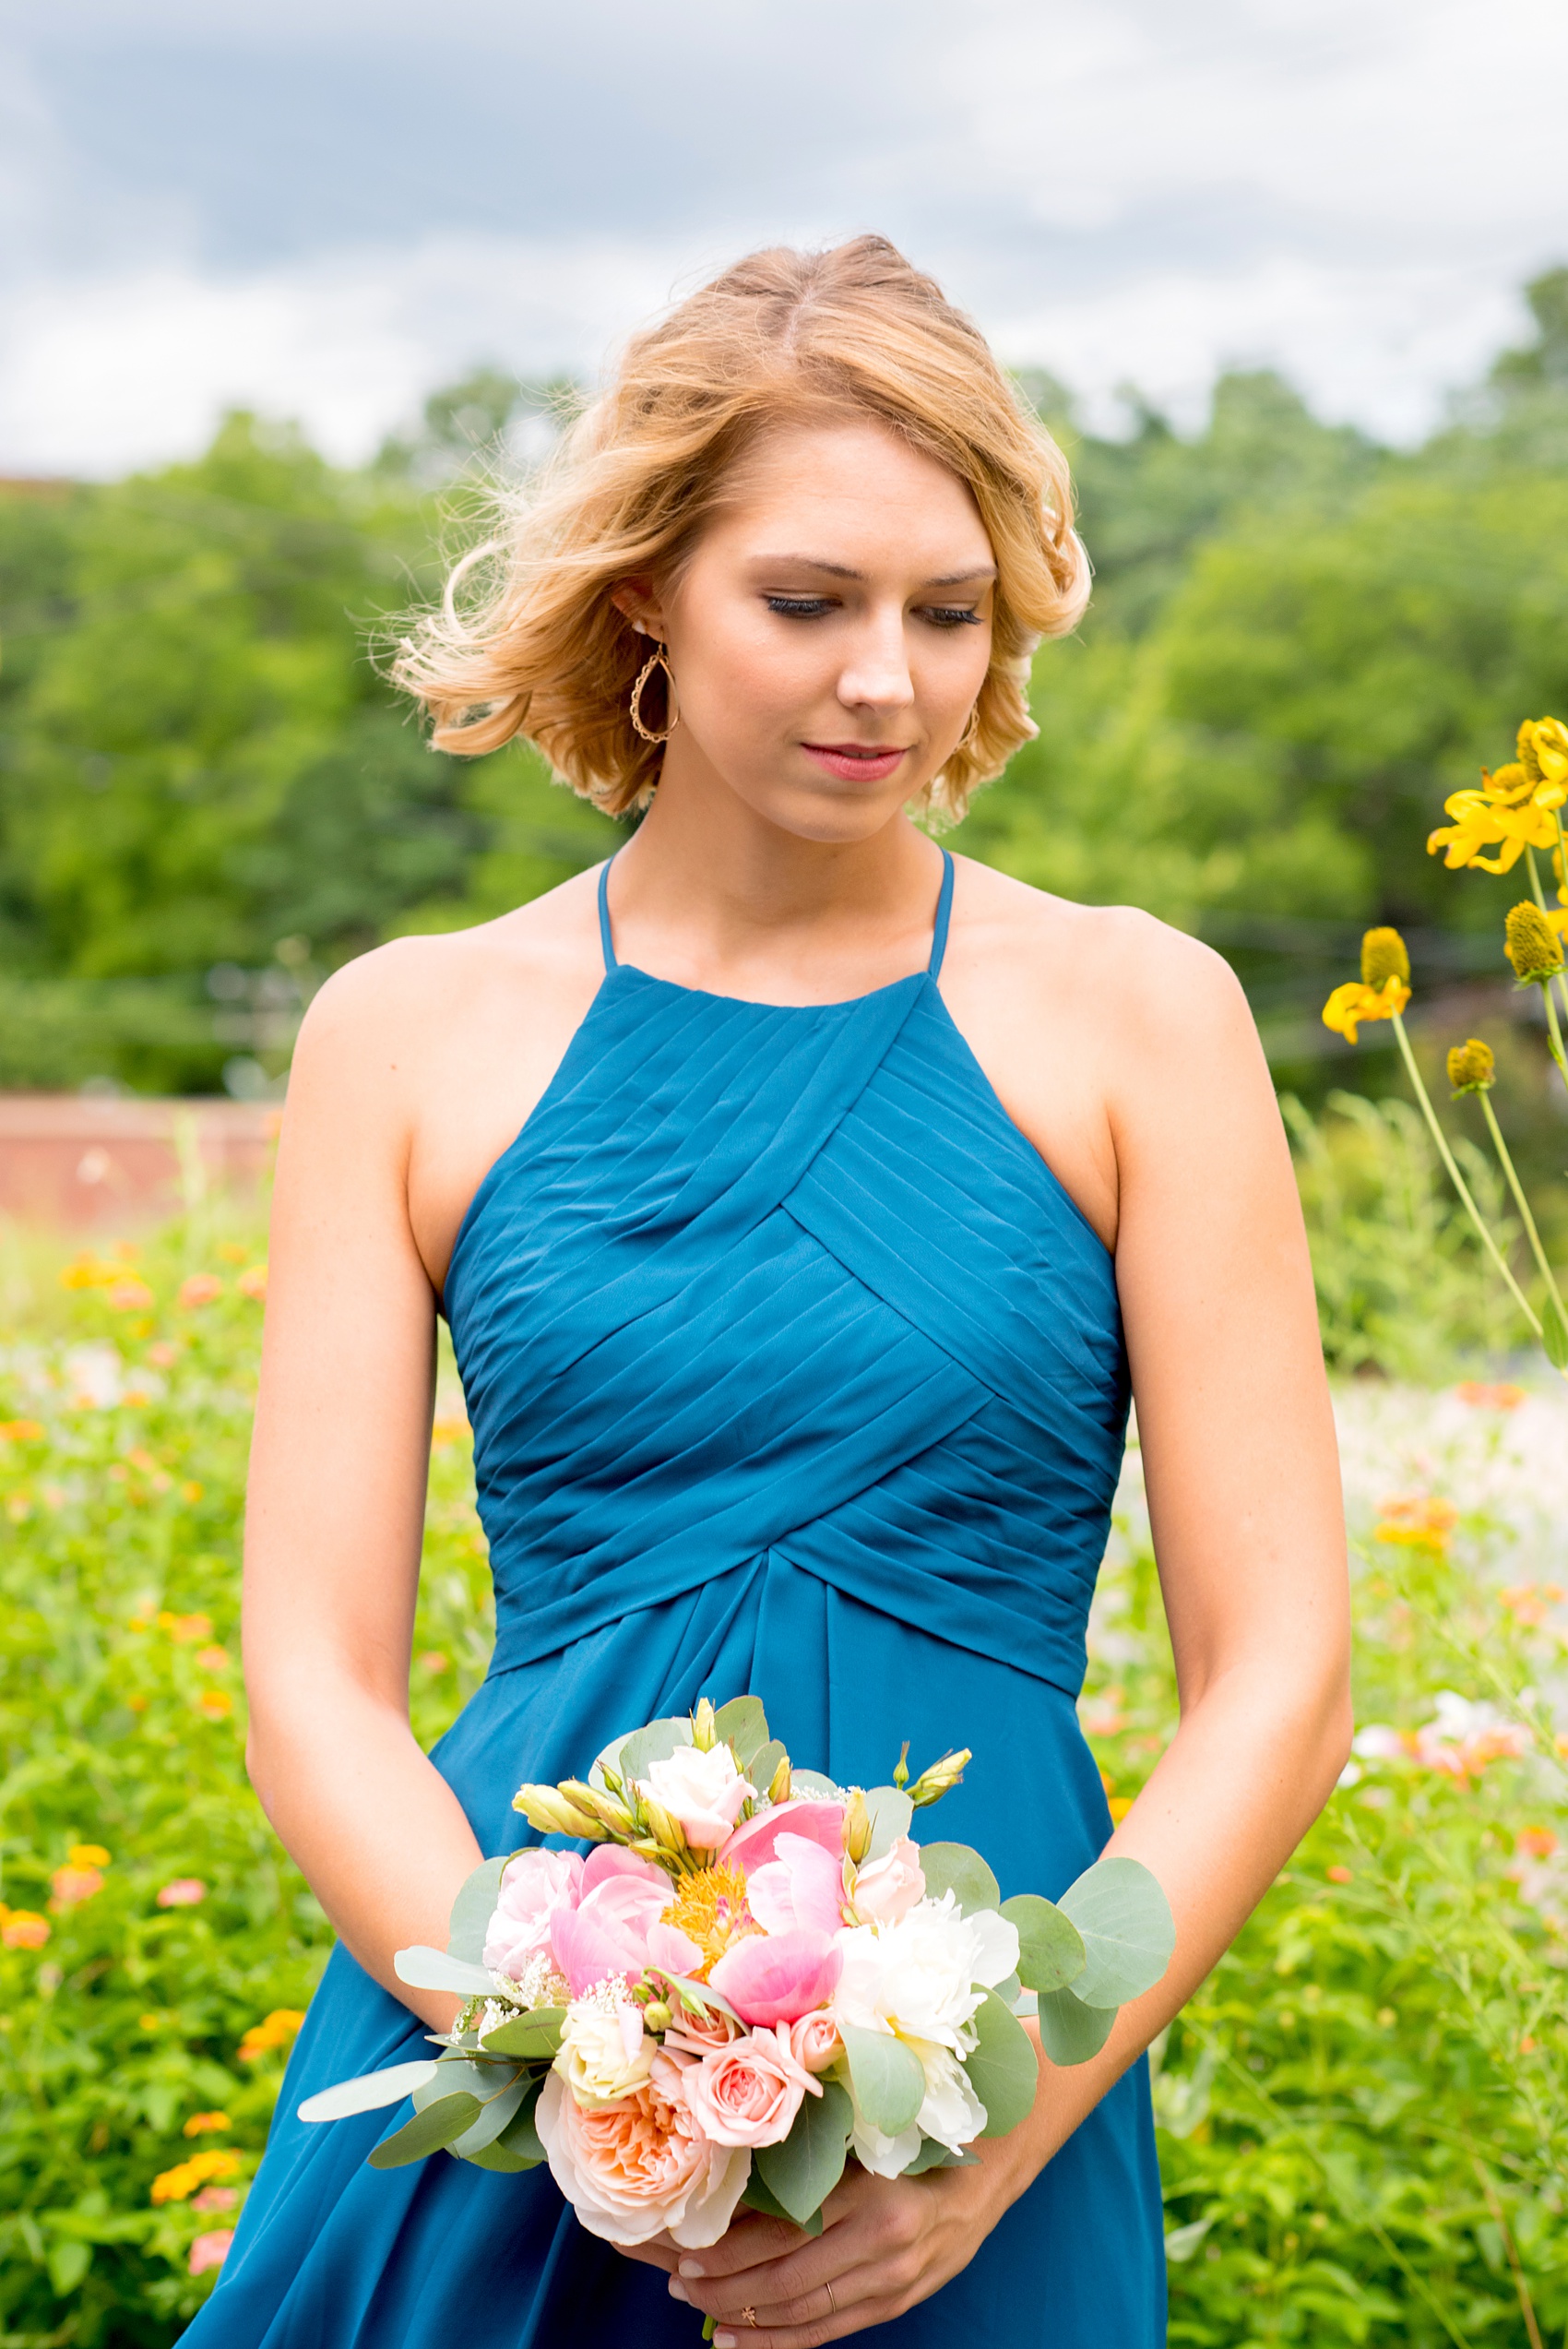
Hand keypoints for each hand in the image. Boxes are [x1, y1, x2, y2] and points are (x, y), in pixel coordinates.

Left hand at [663, 2151, 1020, 2344]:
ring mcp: (890, 2280)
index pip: (782, 2232)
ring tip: (705, 2316)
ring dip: (747, 2320)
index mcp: (867, 2193)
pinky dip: (781, 2343)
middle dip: (726, 2290)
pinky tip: (745, 2342)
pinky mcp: (895, 2305)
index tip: (688, 2256)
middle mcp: (880, 2242)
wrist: (984, 2176)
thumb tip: (731, 2185)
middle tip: (681, 2287)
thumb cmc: (912, 2146)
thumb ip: (808, 2164)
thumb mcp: (861, 2143)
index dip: (729, 2252)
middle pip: (786, 2280)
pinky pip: (828, 2332)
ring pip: (803, 2314)